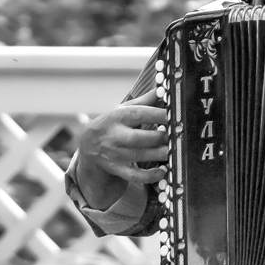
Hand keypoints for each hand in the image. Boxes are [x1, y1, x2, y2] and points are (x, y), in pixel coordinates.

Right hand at [74, 88, 169, 208]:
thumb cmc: (112, 124)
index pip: (140, 114)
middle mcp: (115, 135)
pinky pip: (134, 175)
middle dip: (160, 137)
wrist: (87, 144)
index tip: (176, 115)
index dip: (159, 115)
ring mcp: (115, 154)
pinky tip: (163, 171)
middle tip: (176, 136)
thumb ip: (144, 101)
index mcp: (118, 117)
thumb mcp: (123, 109)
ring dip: (158, 155)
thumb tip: (163, 88)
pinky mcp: (117, 169)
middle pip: (139, 138)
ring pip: (138, 156)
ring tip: (173, 152)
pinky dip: (149, 176)